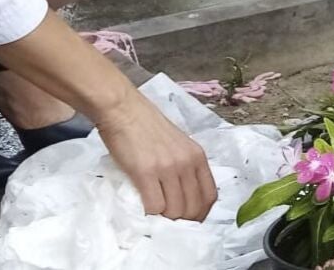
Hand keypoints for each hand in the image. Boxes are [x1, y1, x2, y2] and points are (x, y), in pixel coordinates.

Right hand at [95, 94, 216, 220]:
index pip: (210, 195)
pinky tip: (144, 209)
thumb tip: (182, 196)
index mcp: (198, 157)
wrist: (124, 110)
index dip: (201, 213)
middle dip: (182, 221)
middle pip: (194, 207)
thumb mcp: (178, 145)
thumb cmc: (147, 127)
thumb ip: (184, 166)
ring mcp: (168, 168)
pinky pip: (155, 206)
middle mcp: (187, 163)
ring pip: (175, 210)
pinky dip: (150, 214)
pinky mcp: (146, 172)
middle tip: (168, 222)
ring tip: (155, 216)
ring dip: (165, 220)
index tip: (189, 220)